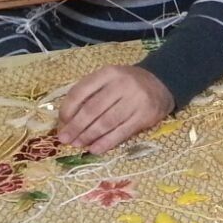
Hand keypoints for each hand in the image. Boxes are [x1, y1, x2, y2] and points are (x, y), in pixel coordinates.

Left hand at [57, 65, 172, 153]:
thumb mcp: (108, 80)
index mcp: (108, 73)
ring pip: (106, 122)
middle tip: (65, 139)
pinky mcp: (144, 116)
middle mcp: (122, 85)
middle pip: (92, 109)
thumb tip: (67, 121)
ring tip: (77, 144)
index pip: (81, 92)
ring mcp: (135, 101)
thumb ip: (89, 94)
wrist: (161, 84)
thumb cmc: (127, 84)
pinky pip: (122, 132)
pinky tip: (95, 149)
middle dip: (76, 127)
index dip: (68, 109)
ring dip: (89, 136)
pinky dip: (106, 142)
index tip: (62, 122)